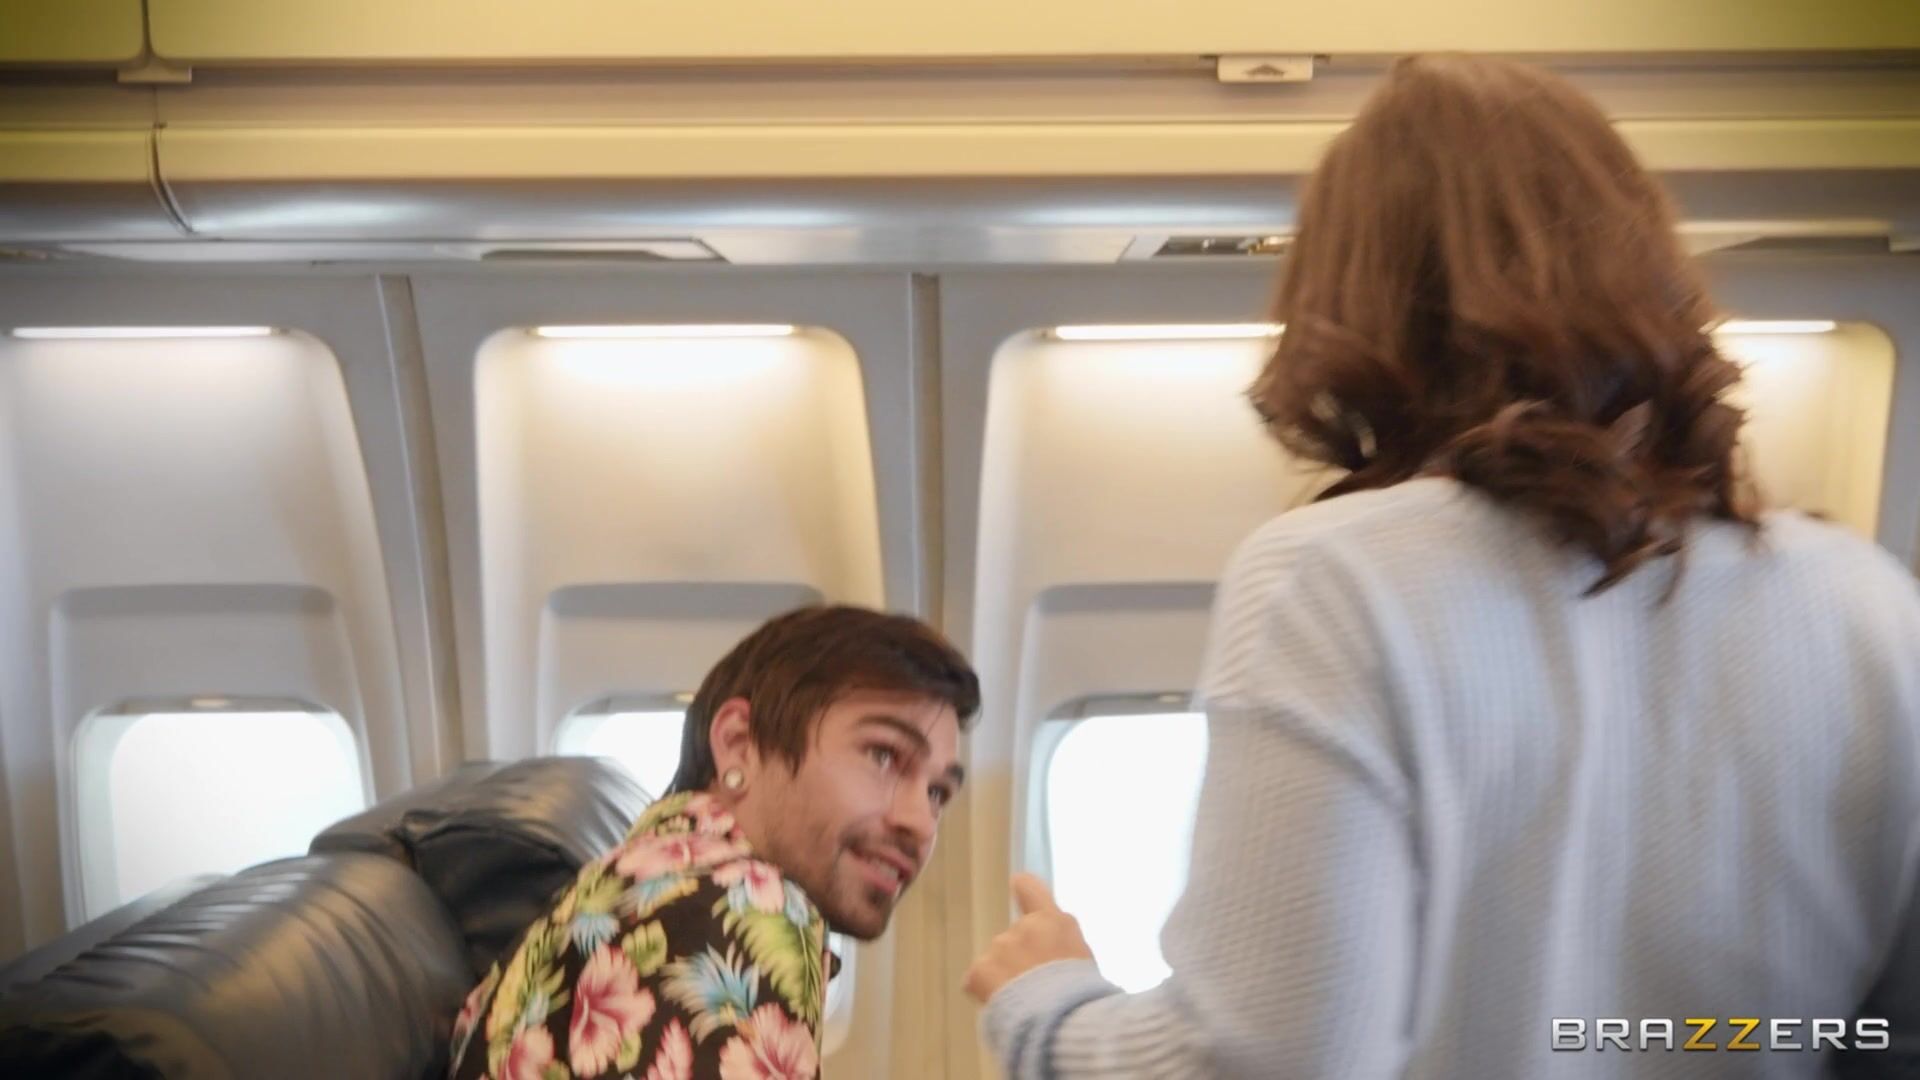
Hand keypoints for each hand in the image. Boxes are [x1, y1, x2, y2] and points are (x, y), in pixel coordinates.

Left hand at [963, 872, 1094, 1002]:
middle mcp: (1024, 926)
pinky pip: (975, 982)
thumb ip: (1060, 947)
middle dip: (1018, 960)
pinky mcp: (980, 969)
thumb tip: (1051, 952)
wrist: (1063, 1019)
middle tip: (1034, 989)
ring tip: (1023, 1002)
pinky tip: (1003, 1007)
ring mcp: (1000, 946)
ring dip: (1003, 979)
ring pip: (995, 962)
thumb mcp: (1082, 961)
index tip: (1017, 884)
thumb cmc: (1082, 996)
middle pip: (1014, 941)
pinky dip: (984, 994)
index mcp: (1055, 922)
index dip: (1024, 888)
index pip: (1032, 889)